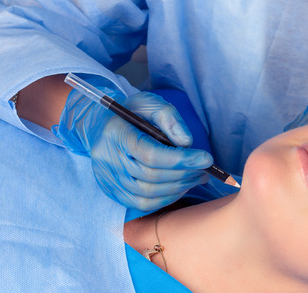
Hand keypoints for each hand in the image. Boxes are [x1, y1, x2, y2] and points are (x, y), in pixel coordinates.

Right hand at [54, 85, 211, 210]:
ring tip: (197, 177)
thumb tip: (186, 142)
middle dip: (184, 174)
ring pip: (148, 193)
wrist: (102, 125)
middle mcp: (107, 159)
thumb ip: (169, 117)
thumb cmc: (131, 113)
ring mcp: (108, 178)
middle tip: (205, 169)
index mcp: (116, 134)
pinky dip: (165, 199)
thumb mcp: (150, 103)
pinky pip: (141, 204)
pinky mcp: (112, 191)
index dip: (181, 159)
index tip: (206, 158)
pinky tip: (180, 187)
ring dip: (178, 188)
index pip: (150, 154)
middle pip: (151, 176)